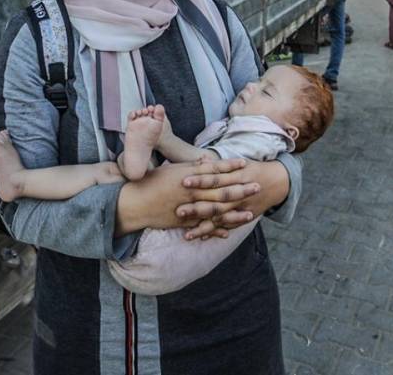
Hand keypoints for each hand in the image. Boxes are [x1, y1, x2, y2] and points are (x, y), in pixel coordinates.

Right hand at [115, 159, 257, 235]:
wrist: (134, 203)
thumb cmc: (151, 182)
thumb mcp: (172, 170)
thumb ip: (191, 167)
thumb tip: (207, 160)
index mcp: (189, 176)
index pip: (214, 170)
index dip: (230, 167)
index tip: (246, 164)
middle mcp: (191, 192)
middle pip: (220, 191)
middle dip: (240, 189)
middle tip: (258, 187)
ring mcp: (188, 208)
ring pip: (215, 211)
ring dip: (234, 213)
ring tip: (250, 214)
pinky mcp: (183, 222)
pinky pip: (202, 227)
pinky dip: (215, 230)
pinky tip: (228, 232)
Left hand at [179, 160, 290, 239]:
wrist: (280, 181)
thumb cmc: (254, 169)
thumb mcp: (239, 164)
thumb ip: (219, 165)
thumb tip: (199, 160)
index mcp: (238, 175)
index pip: (216, 178)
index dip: (201, 180)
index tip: (184, 181)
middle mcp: (240, 192)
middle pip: (217, 201)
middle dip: (198, 207)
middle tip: (179, 210)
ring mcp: (244, 207)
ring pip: (222, 218)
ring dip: (205, 226)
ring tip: (187, 234)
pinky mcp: (247, 217)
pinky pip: (230, 226)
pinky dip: (217, 232)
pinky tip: (202, 237)